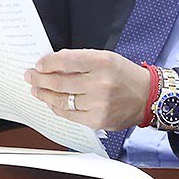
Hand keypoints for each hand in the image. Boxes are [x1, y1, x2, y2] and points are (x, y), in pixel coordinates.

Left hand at [25, 49, 149, 130]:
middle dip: (40, 79)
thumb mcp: (107, 58)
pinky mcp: (97, 120)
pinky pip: (69, 115)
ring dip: (45, 95)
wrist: (147, 97)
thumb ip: (81, 60)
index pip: (67, 60)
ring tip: (37, 90)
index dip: (48, 62)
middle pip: (60, 82)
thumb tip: (54, 63)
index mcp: (103, 62)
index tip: (39, 64)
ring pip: (62, 100)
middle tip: (30, 76)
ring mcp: (99, 104)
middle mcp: (101, 83)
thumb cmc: (125, 75)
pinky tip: (52, 103)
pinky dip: (57, 108)